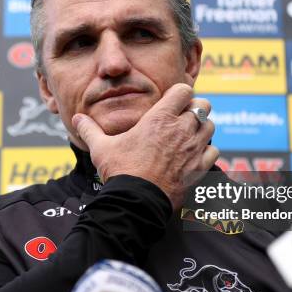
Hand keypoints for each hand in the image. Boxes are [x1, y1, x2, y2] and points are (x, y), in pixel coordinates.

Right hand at [72, 83, 217, 209]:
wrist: (137, 201)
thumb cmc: (120, 171)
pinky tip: (195, 156)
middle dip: (195, 109)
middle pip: (203, 105)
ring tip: (189, 136)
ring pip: (210, 126)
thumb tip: (77, 119)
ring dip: (202, 129)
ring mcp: (193, 148)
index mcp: (160, 118)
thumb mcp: (101, 147)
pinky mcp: (200, 167)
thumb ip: (90, 130)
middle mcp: (181, 129)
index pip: (184, 90)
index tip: (172, 102)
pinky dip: (207, 152)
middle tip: (182, 118)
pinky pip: (213, 151)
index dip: (180, 94)